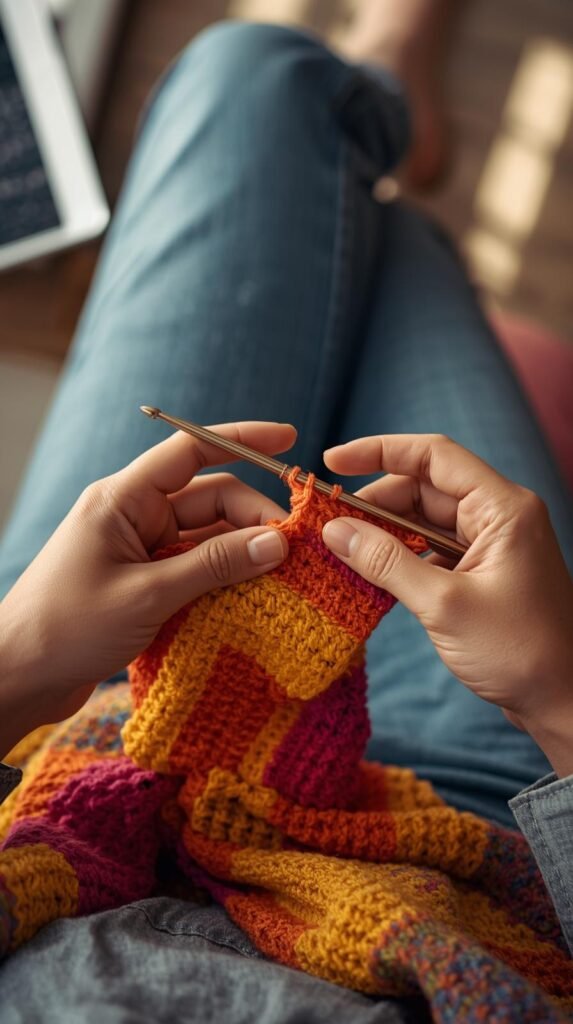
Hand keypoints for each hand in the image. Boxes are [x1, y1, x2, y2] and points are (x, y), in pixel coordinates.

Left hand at [0, 422, 293, 755]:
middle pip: (209, 499)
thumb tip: (275, 543)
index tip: (289, 439)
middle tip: (298, 550)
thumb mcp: (147, 595)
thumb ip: (214, 566)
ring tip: (287, 576)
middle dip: (254, 517)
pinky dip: (224, 579)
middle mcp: (133, 517)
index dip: (242, 440)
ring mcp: (139, 550)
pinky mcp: (143, 584)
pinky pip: (194, 569)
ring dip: (243, 552)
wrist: (17, 678)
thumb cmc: (67, 628)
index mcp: (124, 499)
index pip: (190, 451)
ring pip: (207, 538)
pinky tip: (256, 597)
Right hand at [322, 434, 572, 775]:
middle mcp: (499, 516)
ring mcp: (491, 544)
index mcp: (502, 508)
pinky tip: (370, 570)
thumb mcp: (444, 605)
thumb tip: (335, 531)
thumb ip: (386, 562)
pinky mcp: (482, 571)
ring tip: (341, 546)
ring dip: (384, 530)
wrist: (563, 701)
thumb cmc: (520, 652)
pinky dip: (401, 555)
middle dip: (374, 500)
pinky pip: (432, 548)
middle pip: (425, 486)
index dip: (379, 451)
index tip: (332, 462)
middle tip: (328, 521)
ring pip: (424, 519)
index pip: (434, 456)